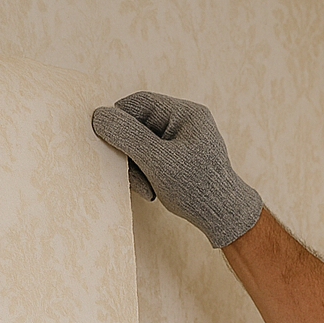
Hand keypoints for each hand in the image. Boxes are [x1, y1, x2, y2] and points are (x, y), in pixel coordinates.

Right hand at [92, 91, 262, 247]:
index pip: (139, 103)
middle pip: (139, 126)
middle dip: (130, 152)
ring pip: (143, 145)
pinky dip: (147, 174)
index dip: (117, 119)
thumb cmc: (198, 189)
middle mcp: (186, 122)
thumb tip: (98, 115)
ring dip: (138, 168)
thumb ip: (128, 136)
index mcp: (186, 113)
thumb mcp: (158, 161)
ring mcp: (184, 141)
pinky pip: (152, 159)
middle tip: (130, 177)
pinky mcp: (181, 159)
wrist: (224, 218)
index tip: (104, 139)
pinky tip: (152, 191)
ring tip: (146, 190)